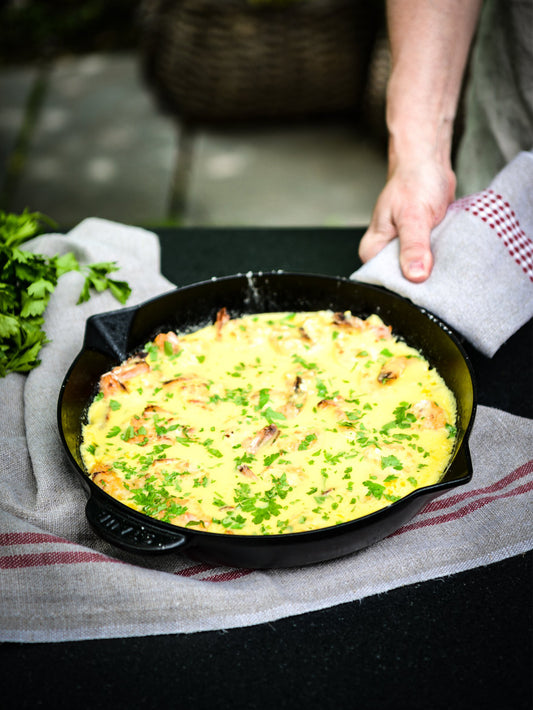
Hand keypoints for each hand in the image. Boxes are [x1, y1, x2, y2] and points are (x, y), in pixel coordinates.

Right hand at [359, 158, 455, 281]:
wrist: (430, 165)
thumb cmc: (414, 182)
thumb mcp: (413, 215)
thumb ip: (413, 247)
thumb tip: (415, 275)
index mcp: (374, 249)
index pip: (383, 282)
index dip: (402, 288)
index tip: (422, 287)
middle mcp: (386, 253)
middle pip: (402, 281)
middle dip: (422, 281)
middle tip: (439, 275)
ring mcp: (404, 251)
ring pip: (419, 273)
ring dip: (434, 271)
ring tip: (446, 265)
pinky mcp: (421, 248)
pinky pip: (431, 263)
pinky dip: (441, 261)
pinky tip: (449, 257)